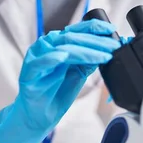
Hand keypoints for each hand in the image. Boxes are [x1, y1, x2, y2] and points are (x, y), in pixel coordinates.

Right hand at [0, 19, 120, 142]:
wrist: (40, 115)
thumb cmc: (57, 91)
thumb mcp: (79, 73)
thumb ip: (89, 60)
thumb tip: (107, 49)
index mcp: (59, 42)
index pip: (78, 30)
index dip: (95, 28)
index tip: (112, 29)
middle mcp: (47, 45)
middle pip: (73, 38)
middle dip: (96, 42)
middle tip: (113, 47)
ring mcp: (37, 57)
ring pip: (62, 49)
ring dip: (85, 52)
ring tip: (102, 56)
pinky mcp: (28, 72)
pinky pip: (39, 63)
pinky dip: (51, 58)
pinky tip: (63, 57)